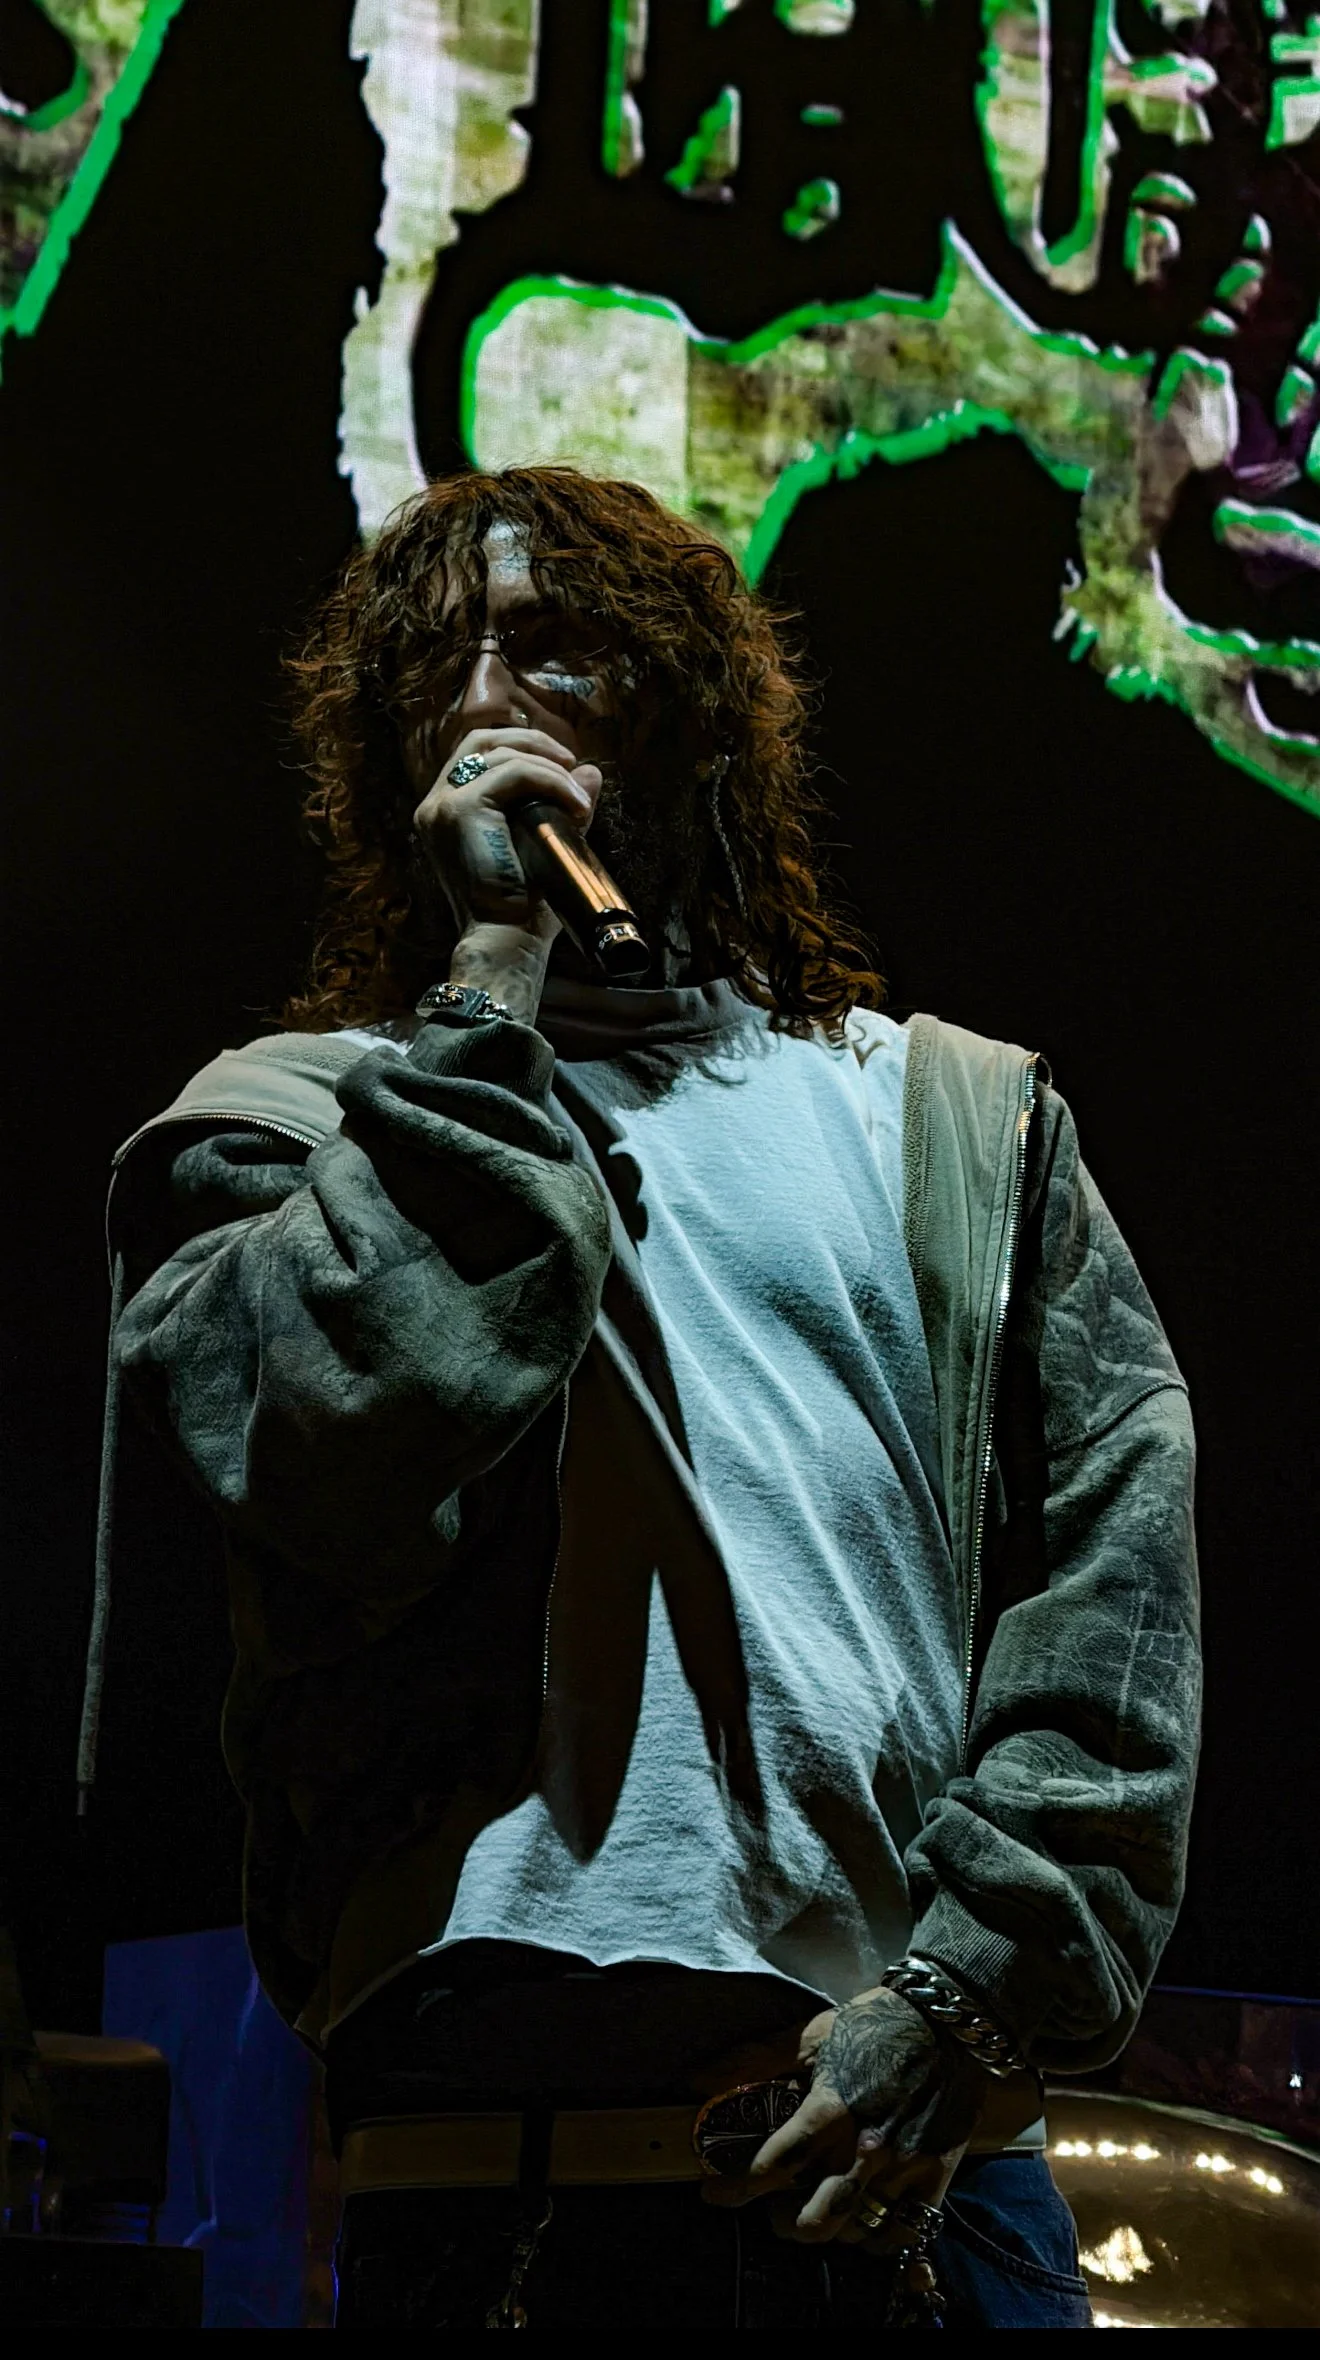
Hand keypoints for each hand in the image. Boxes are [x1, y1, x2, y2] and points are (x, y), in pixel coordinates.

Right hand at [412, 724, 602, 945]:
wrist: (506, 939)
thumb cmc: (523, 906)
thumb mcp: (545, 842)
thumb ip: (561, 804)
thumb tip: (591, 772)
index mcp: (446, 811)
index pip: (477, 754)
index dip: (520, 747)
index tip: (562, 766)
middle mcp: (435, 804)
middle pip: (480, 738)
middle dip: (531, 742)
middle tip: (570, 762)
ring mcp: (442, 805)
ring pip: (501, 754)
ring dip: (548, 767)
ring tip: (579, 798)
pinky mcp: (461, 809)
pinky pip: (514, 773)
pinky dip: (550, 781)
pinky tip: (575, 805)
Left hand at [701, 1985, 990, 2248]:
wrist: (944, 2020)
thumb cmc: (870, 2025)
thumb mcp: (809, 2036)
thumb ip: (752, 2061)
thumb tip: (695, 2080)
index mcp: (830, 2109)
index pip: (773, 2166)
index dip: (736, 2186)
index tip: (714, 2193)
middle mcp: (865, 2147)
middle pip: (813, 2218)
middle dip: (781, 2222)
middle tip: (772, 2208)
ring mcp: (903, 2166)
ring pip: (854, 2231)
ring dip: (826, 2229)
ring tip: (814, 2210)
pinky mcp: (936, 2175)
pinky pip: (903, 2233)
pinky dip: (877, 2240)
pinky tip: (862, 2224)